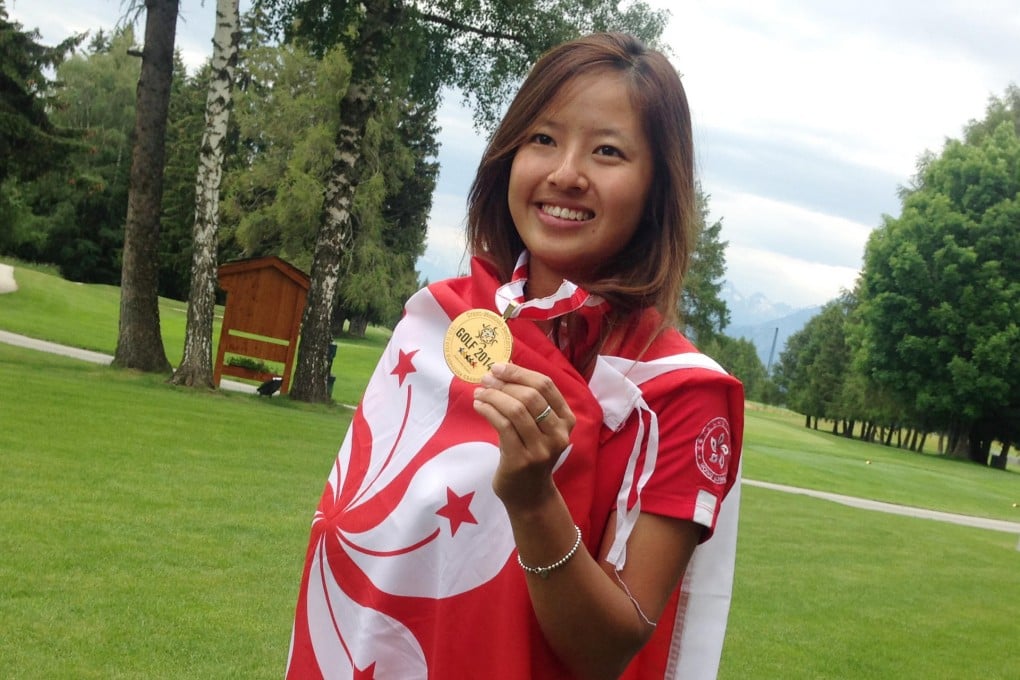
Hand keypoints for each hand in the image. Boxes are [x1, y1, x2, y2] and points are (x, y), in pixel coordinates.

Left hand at [472, 363, 575, 512]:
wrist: (530, 497)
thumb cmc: (531, 455)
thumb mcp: (539, 428)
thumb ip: (529, 403)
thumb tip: (503, 370)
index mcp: (567, 421)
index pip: (546, 385)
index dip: (520, 372)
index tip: (499, 367)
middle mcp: (558, 434)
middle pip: (531, 395)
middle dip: (505, 383)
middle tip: (486, 379)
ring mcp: (541, 449)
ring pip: (516, 409)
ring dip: (493, 396)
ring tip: (479, 392)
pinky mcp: (521, 460)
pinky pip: (503, 425)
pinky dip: (488, 410)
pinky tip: (478, 406)